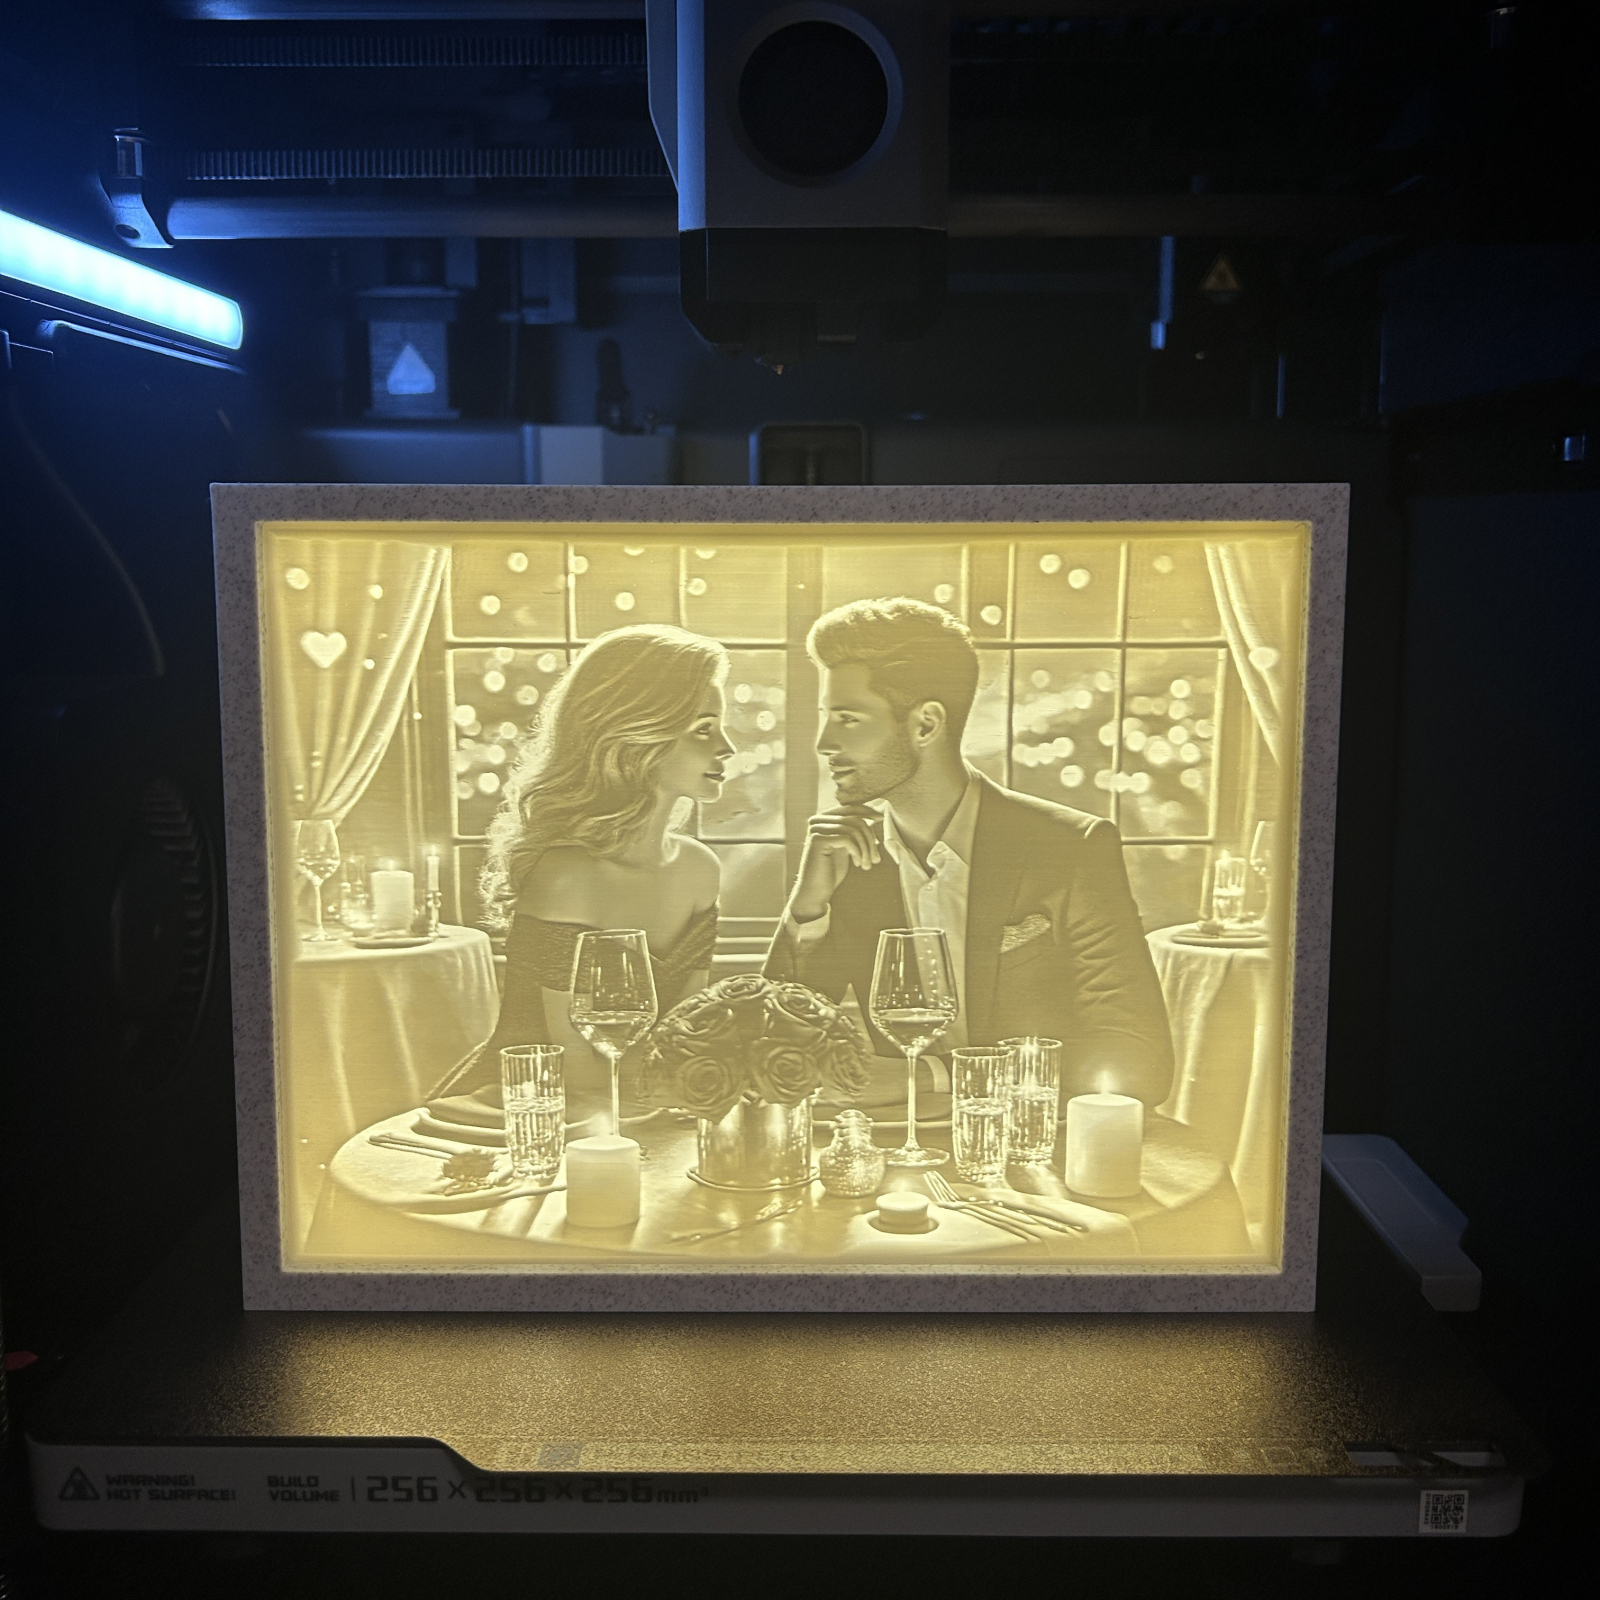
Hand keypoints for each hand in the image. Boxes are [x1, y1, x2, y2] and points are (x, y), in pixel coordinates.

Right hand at [788, 805, 881, 922]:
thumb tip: (875, 816)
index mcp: (824, 819)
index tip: (882, 819)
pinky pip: (847, 839)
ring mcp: (816, 829)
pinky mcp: (817, 840)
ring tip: (868, 864)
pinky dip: (858, 852)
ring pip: (854, 830)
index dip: (869, 812)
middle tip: (876, 858)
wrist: (816, 891)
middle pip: (855, 819)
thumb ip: (855, 831)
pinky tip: (858, 864)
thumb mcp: (846, 847)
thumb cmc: (832, 871)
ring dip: (866, 848)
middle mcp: (817, 820)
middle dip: (870, 838)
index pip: (850, 808)